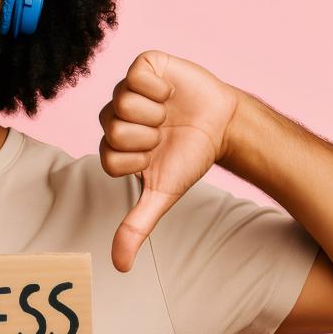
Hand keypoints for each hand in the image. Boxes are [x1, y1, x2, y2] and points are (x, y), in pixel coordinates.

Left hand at [98, 50, 240, 271]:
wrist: (224, 126)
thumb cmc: (190, 158)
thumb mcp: (163, 193)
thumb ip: (137, 226)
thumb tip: (119, 266)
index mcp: (113, 145)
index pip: (108, 156)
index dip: (139, 159)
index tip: (156, 155)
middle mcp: (115, 116)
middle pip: (113, 129)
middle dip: (147, 137)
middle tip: (164, 133)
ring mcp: (127, 90)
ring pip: (122, 101)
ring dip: (154, 113)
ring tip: (168, 113)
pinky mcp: (144, 66)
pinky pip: (136, 74)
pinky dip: (158, 87)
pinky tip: (168, 93)